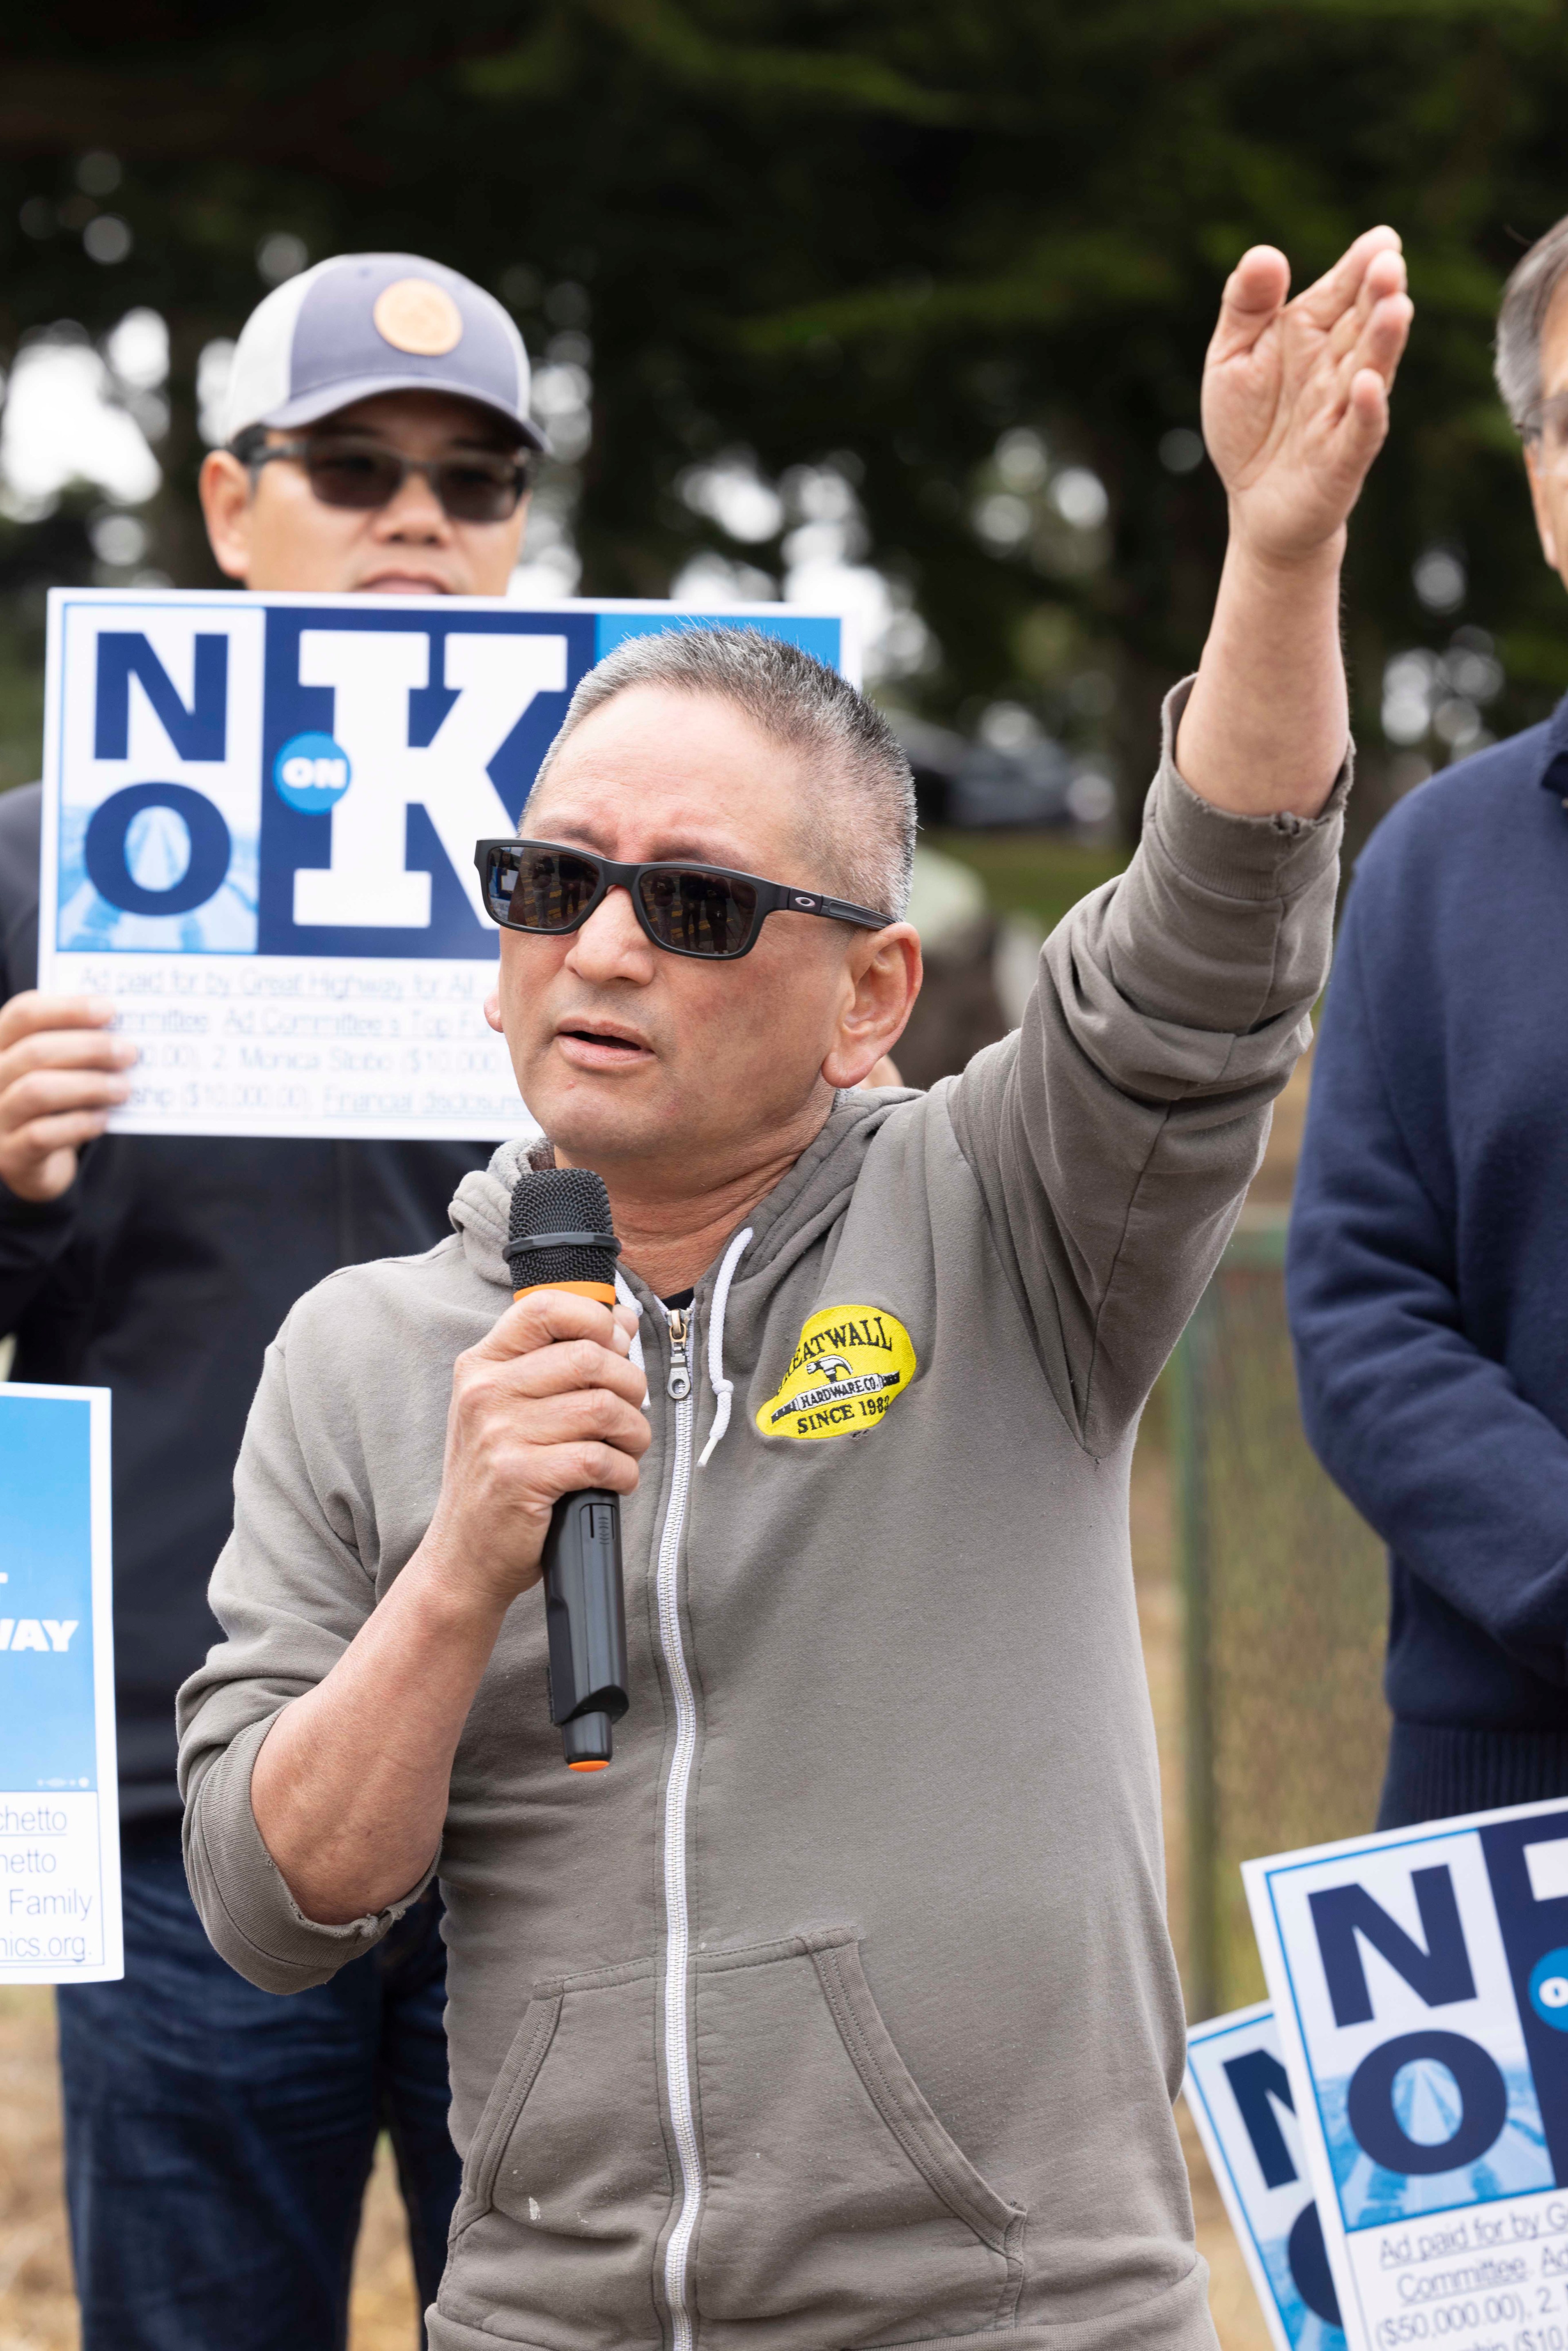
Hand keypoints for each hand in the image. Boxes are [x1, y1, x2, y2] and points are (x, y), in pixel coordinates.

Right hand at [0, 992, 136, 1201]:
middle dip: (89, 1048)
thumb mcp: (60, 1069)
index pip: (23, 1013)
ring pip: (37, 1091)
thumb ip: (78, 1048)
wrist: (36, 1163)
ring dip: (89, 1086)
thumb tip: (123, 1033)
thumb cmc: (55, 1103)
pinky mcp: (9, 1155)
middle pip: (34, 1051)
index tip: (110, 1009)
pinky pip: (42, 1135)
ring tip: (123, 1088)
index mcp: (0, 1044)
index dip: (67, 1008)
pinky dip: (79, 1124)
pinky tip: (103, 1119)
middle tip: (128, 1052)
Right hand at [418, 1289, 649, 1615]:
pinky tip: (615, 1481)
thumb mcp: (515, 1408)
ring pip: (603, 1408)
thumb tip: (619, 1320)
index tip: (614, 1346)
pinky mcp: (519, 1477)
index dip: (595, 1318)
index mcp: (483, 1365)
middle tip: (628, 1413)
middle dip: (630, 1385)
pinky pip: (599, 1459)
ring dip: (634, 1433)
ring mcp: (498, 1434)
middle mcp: (485, 1392)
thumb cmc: (499, 1478)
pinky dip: (624, 1472)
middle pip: (589, 1357)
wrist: (463, 1556)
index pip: (545, 1306)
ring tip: (626, 1449)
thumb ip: (562, 1360)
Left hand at [1201, 227, 1411, 564]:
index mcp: (1311, 332)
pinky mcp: (1343, 459)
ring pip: (1371, 370)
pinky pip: (1360, 432)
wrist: (1253, 503)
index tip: (1382, 240)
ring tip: (1396, 306)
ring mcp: (1345, 411)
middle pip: (1363, 324)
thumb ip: (1246, 306)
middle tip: (1390, 265)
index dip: (1360, 265)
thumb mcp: (1231, 358)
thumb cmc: (1248, 424)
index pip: (1341, 291)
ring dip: (1383, 341)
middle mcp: (1338, 366)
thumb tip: (1266, 253)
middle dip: (1378, 295)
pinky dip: (1367, 410)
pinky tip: (1369, 385)